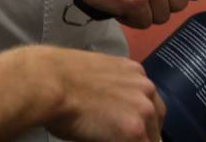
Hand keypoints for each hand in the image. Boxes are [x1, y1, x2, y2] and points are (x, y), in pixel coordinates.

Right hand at [0, 45, 164, 141]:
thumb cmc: (57, 76)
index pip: (148, 101)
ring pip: (151, 137)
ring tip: (111, 140)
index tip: (127, 129)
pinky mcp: (135, 132)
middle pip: (157, 120)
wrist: (48, 81)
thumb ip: (110, 89)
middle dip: (145, 134)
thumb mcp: (94, 73)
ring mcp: (143, 110)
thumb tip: (108, 109)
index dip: (140, 119)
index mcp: (134, 71)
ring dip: (137, 140)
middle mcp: (145, 87)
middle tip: (126, 138)